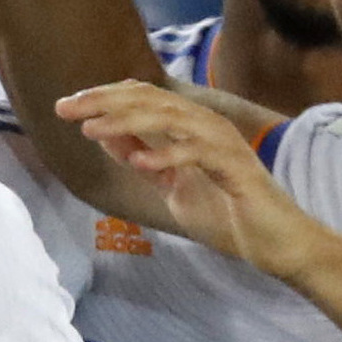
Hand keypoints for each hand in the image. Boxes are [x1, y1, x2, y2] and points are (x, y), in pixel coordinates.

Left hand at [57, 81, 333, 281]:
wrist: (275, 243)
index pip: (143, 98)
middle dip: (104, 101)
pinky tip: (138, 162)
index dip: (103, 98)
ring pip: (172, 118)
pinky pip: (198, 153)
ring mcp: (223, 144)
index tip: (66, 106)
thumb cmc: (228, 215)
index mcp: (190, 128)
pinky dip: (167, 155)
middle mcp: (207, 126)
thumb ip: (146, 161)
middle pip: (151, 99)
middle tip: (65, 108)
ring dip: (127, 121)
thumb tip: (107, 138)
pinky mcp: (236, 167)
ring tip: (90, 129)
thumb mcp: (173, 186)